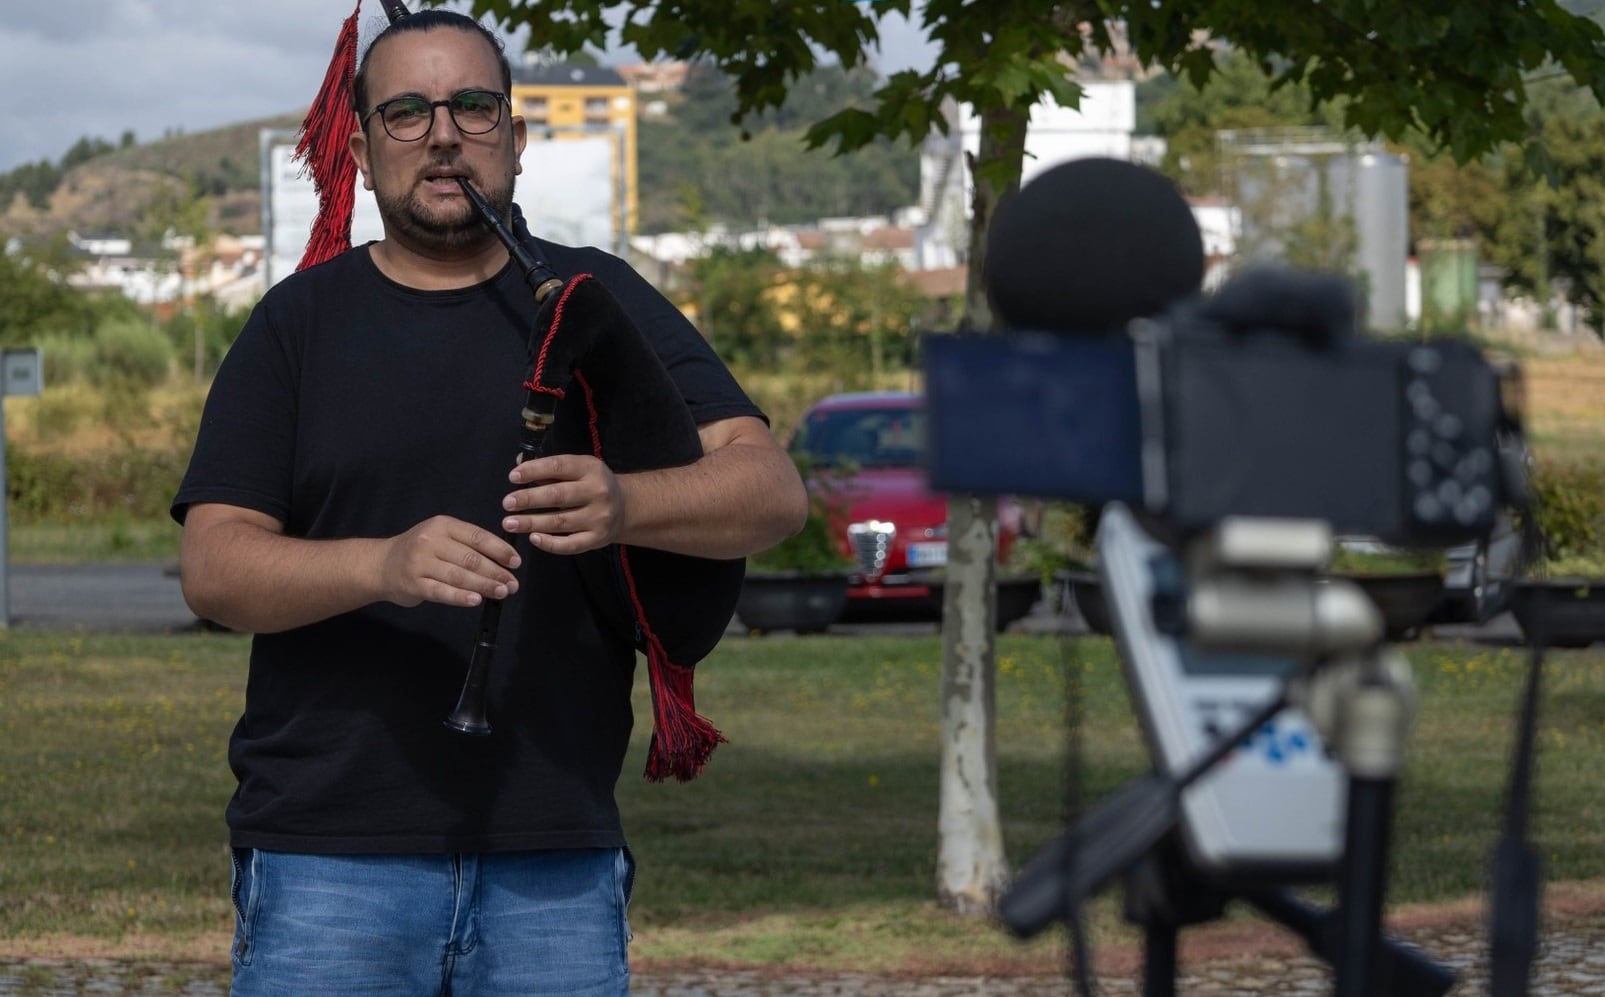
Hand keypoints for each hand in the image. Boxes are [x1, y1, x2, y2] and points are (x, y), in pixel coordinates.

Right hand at [379, 516, 520, 607]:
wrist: (380, 565)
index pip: (478, 537)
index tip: (516, 562)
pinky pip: (441, 591)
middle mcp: (431, 541)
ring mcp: (420, 562)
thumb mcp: (441, 537)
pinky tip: (475, 600)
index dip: (500, 550)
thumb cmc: (419, 552)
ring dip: (484, 585)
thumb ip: (466, 545)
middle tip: (513, 583)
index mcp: (443, 525)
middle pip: (471, 558)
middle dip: (496, 572)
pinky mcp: (413, 583)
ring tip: (501, 592)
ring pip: (459, 575)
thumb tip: (503, 559)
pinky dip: (460, 597)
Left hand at [501, 453, 624, 554]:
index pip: (559, 467)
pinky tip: (533, 538)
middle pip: (558, 495)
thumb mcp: (578, 469)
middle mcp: (597, 492)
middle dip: (529, 499)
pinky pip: (570, 544)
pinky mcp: (597, 538)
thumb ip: (550, 469)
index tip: (513, 477)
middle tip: (507, 503)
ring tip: (510, 523)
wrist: (625, 507)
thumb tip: (518, 468)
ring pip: (560, 521)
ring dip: (531, 523)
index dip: (534, 471)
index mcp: (590, 468)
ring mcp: (599, 517)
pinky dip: (550, 543)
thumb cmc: (591, 485)